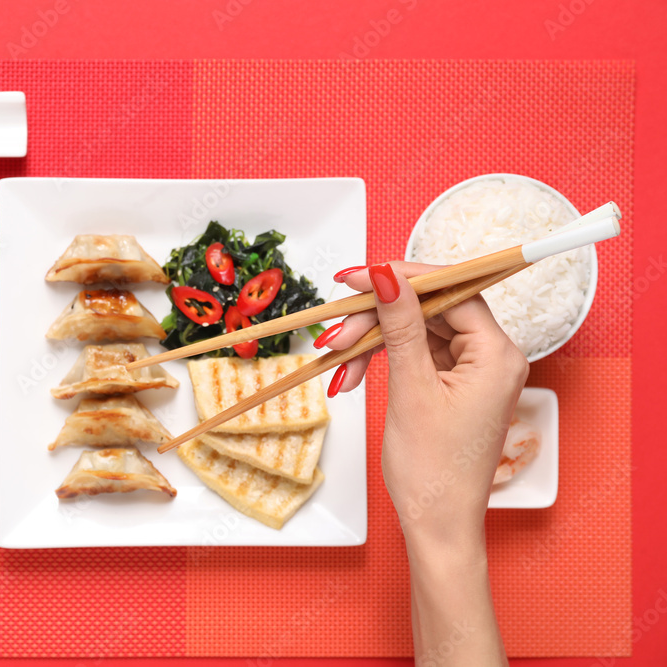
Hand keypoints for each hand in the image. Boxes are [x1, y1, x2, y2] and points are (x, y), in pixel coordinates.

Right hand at [322, 262, 523, 665]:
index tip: (359, 276)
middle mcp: (492, 358)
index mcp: (497, 354)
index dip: (402, 279)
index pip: (451, 291)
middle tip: (336, 327)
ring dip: (373, 341)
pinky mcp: (453, 386)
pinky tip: (352, 374)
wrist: (437, 526)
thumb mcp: (410, 389)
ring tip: (337, 358)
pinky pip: (415, 355)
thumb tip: (388, 276)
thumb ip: (400, 326)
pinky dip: (383, 360)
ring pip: (416, 332)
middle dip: (377, 318)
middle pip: (429, 310)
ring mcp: (472, 372)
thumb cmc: (434, 472)